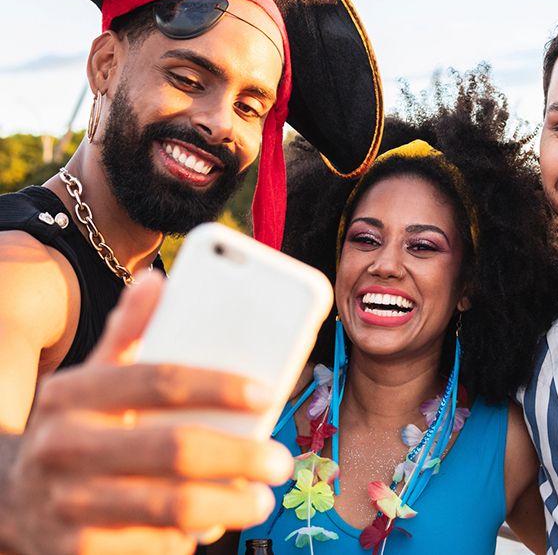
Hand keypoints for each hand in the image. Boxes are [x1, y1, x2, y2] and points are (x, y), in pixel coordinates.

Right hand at [0, 272, 292, 554]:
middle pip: (175, 449)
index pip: (158, 380)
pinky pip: (154, 545)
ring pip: (172, 507)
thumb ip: (129, 333)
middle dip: (240, 455)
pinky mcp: (78, 552)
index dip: (217, 385)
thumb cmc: (76, 427)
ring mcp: (68, 504)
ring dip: (230, 504)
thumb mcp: (91, 377)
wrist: (6, 499)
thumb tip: (158, 280)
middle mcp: (64, 447)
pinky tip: (214, 525)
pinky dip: (192, 537)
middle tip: (280, 461)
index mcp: (73, 393)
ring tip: (262, 498)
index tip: (266, 392)